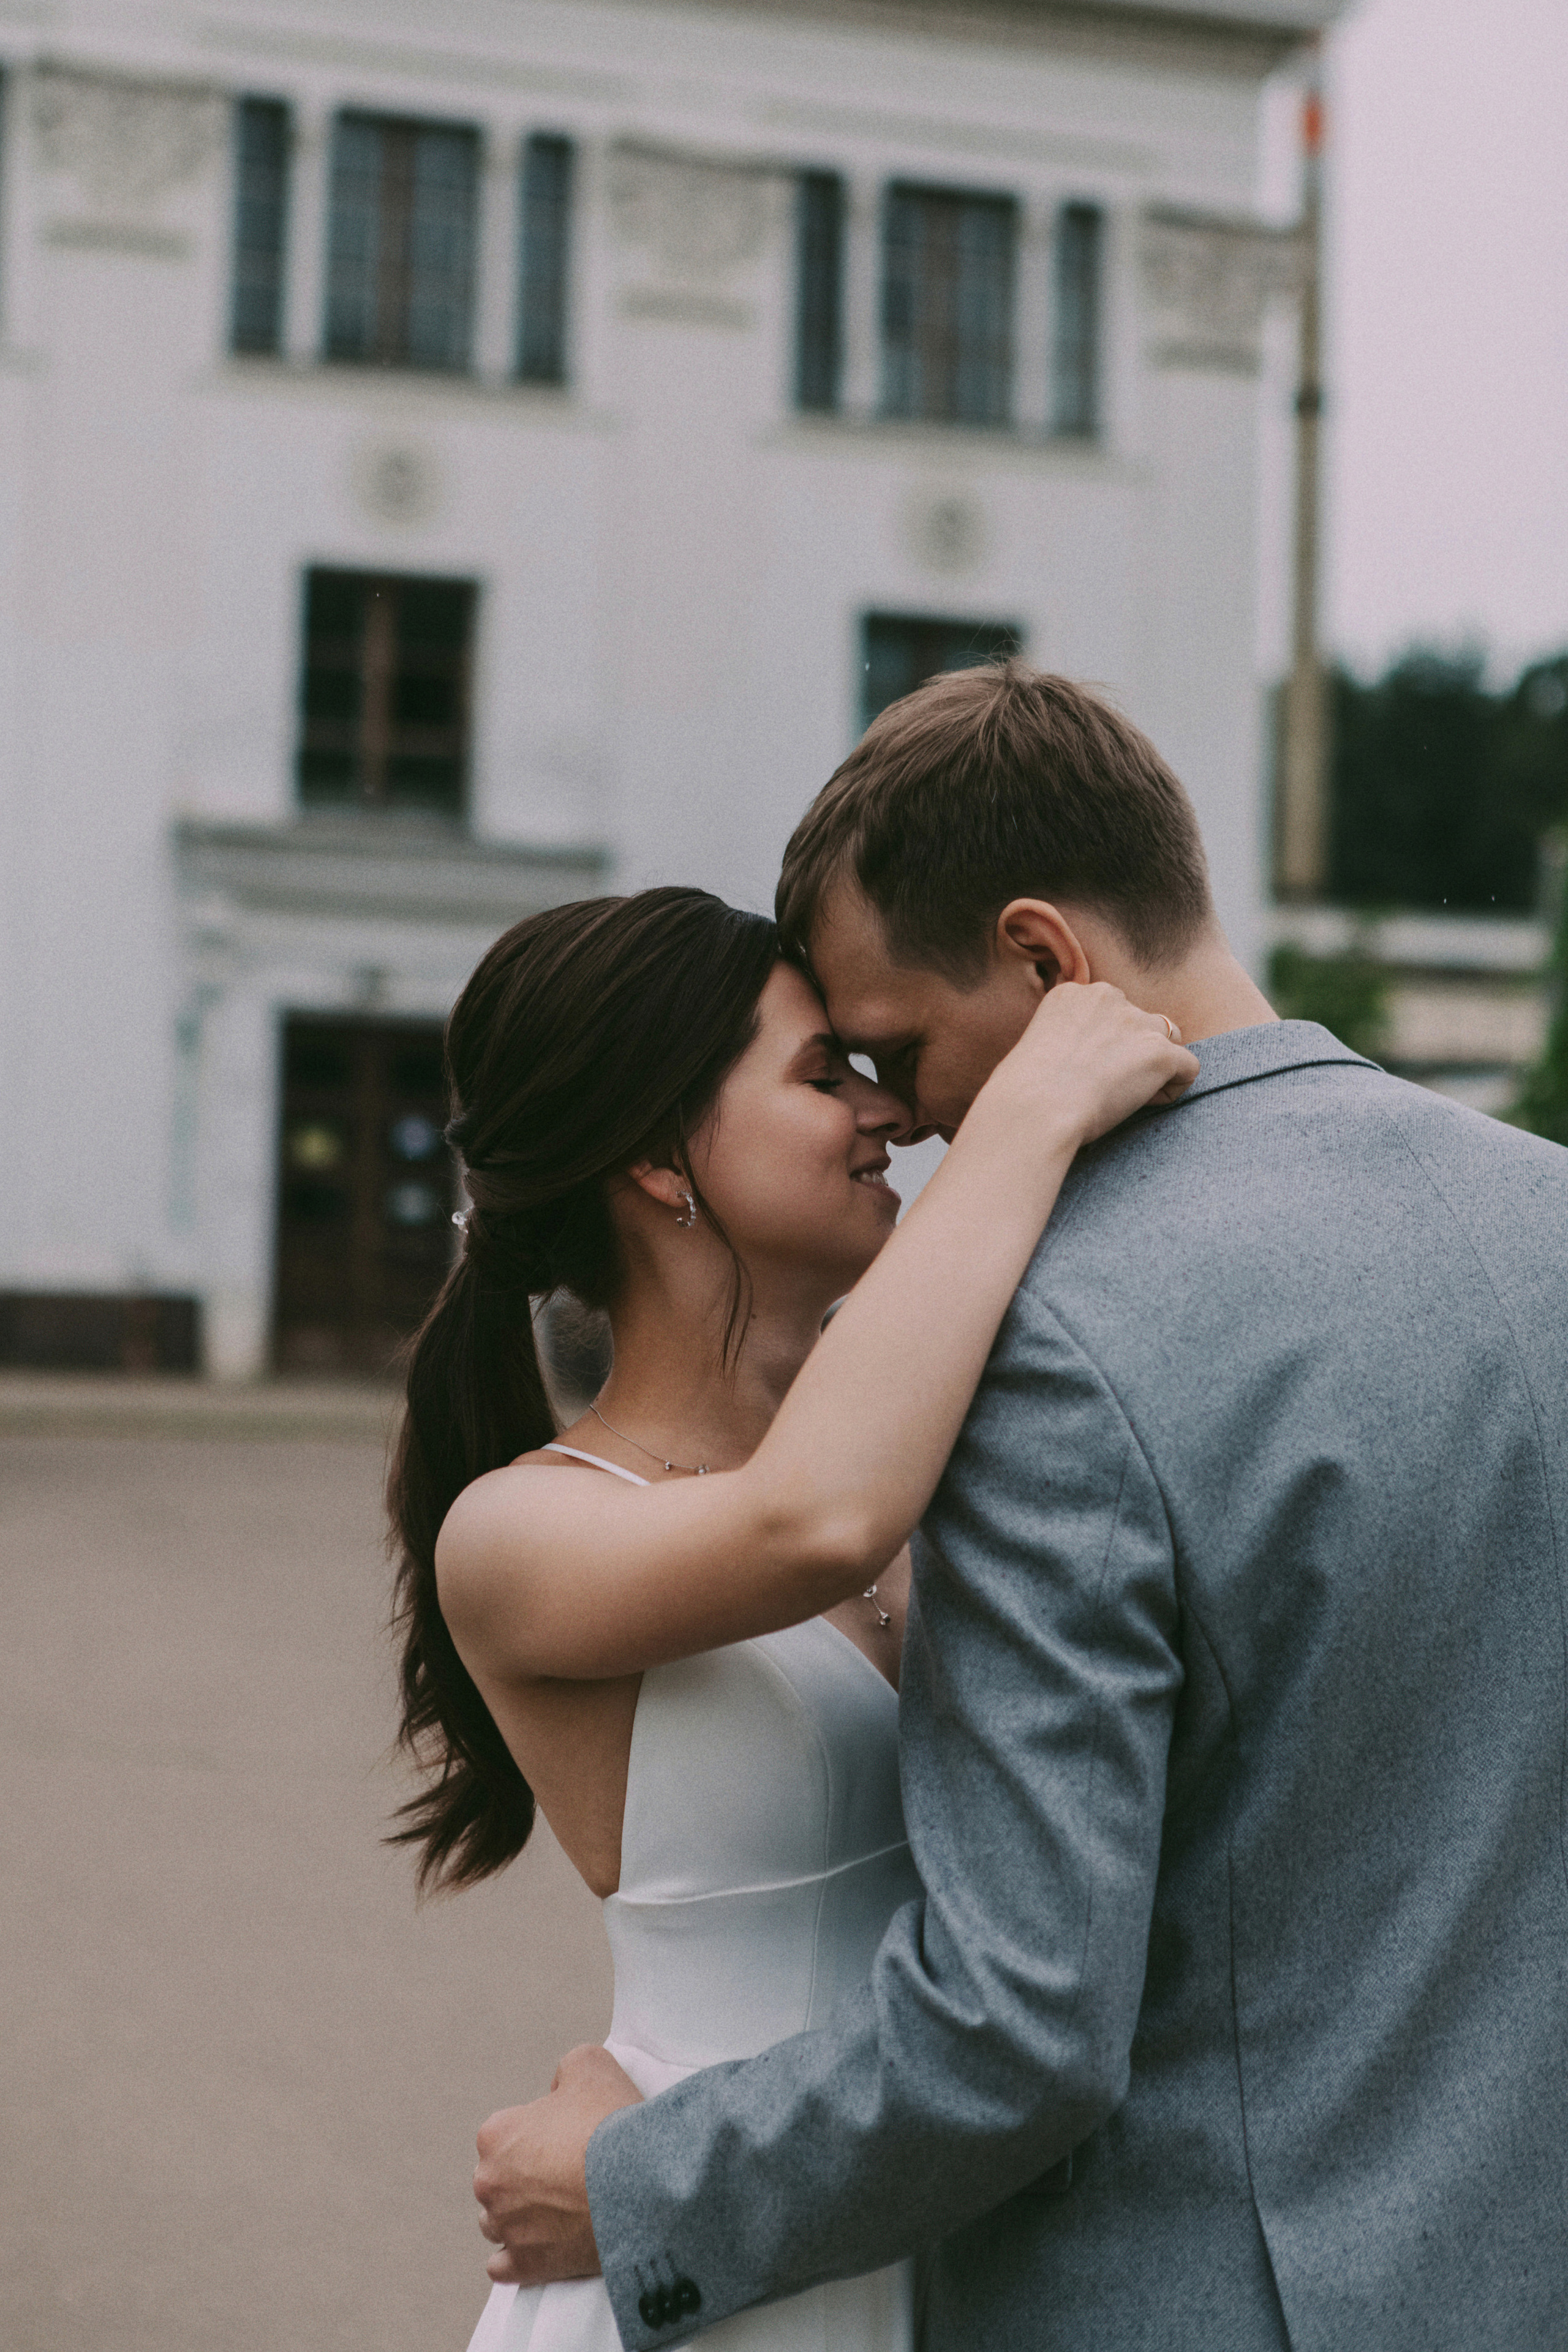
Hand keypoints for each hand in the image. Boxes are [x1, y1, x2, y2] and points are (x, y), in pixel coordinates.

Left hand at [474, 2045, 642, 2287]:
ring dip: (520, 2216)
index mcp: (496, 2135)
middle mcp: (489, 2183)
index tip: (564, 2138)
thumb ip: (564, 2070)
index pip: (503, 2133)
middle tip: (566, 2172)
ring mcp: (506, 2228)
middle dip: (523, 2177)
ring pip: (498, 2222)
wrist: (642, 2185)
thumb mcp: (590, 2064)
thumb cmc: (613, 2124)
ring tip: (561, 2208)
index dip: (536, 2133)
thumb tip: (559, 2089)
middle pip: (497, 2179)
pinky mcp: (525, 2266)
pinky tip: (541, 2244)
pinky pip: (503, 2267)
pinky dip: (518, 2258)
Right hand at [978, 981, 1198, 1154]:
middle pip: (1142, 1020)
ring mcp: (1137, 1022)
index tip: (1084, 1071)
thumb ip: (1066, 1037)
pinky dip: (1171, 1089)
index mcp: (1074, 993)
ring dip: (1154, 1067)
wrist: (1034, 1108)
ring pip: (1168, 1040)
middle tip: (1103, 1086)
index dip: (1106, 1045)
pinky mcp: (1159, 1052)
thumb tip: (1086, 1060)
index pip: (1112, 1010)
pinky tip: (1142, 1104)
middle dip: (1133, 1052)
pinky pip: (1188, 1067)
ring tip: (1124, 1097)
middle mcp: (1107, 997)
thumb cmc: (1025, 1094)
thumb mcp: (1037, 1047)